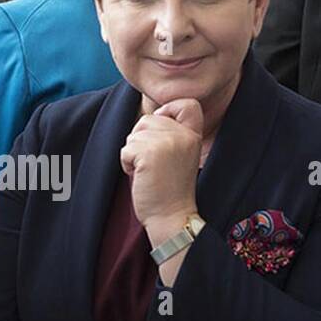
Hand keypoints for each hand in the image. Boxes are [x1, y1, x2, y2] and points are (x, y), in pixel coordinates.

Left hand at [120, 98, 202, 232]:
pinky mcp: (149, 153)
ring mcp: (167, 142)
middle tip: (154, 164)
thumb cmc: (170, 189)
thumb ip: (171, 134)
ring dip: (134, 153)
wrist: (172, 217)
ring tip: (149, 171)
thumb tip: (148, 118)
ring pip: (134, 134)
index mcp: (193, 135)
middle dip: (142, 140)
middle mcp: (183, 135)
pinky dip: (127, 164)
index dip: (168, 111)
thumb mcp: (180, 154)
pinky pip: (126, 149)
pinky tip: (142, 176)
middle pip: (148, 119)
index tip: (163, 134)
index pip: (187, 103)